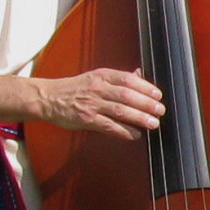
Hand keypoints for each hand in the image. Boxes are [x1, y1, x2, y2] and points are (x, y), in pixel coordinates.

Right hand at [32, 68, 163, 138]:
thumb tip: (139, 74)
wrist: (48, 98)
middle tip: (160, 110)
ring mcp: (92, 104)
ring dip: (139, 118)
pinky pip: (109, 126)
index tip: (158, 94)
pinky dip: (124, 131)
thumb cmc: (75, 88)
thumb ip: (118, 78)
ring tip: (153, 123)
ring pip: (120, 110)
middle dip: (146, 103)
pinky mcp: (86, 119)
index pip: (128, 79)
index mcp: (102, 76)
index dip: (145, 87)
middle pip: (127, 95)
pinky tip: (135, 134)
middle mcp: (98, 88)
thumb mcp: (96, 77)